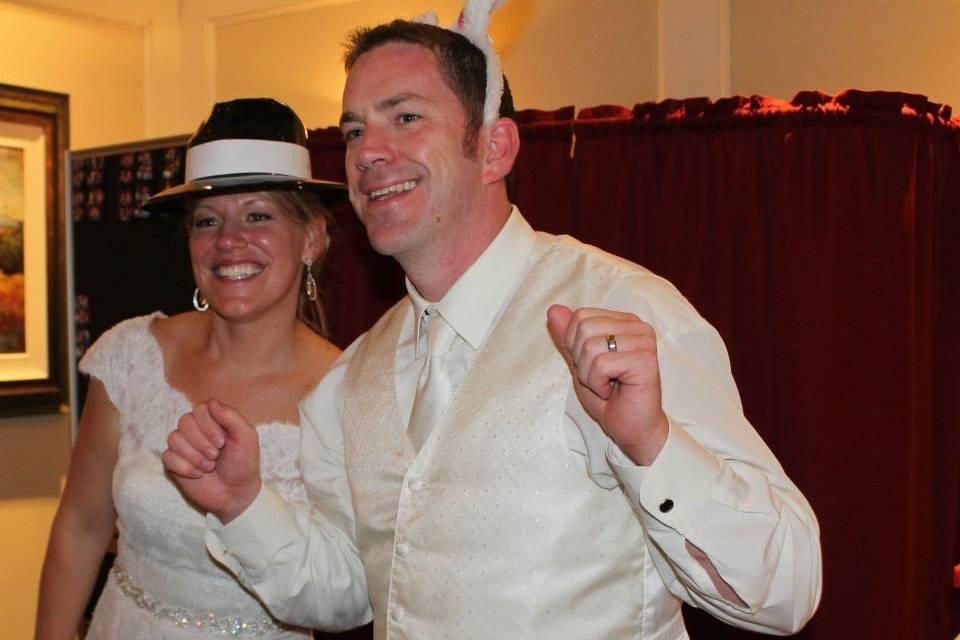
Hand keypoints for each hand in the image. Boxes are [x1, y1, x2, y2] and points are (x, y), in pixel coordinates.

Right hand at [162, 399, 261, 522]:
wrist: (235, 493)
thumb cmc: (243, 464)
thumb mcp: (246, 438)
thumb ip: (231, 417)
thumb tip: (211, 401)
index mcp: (213, 420)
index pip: (200, 409)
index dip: (209, 425)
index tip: (222, 442)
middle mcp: (195, 429)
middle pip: (185, 421)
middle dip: (202, 442)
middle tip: (216, 455)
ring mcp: (183, 446)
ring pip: (174, 438)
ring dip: (195, 456)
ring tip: (209, 466)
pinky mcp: (173, 463)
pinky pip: (168, 457)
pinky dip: (186, 468)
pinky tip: (198, 474)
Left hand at [547, 304, 668, 464]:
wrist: (630, 428)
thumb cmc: (609, 398)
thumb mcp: (580, 363)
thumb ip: (568, 337)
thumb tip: (553, 309)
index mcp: (624, 321)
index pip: (581, 316)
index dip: (574, 345)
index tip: (593, 366)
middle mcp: (637, 326)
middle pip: (584, 327)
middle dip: (581, 360)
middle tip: (600, 378)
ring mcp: (644, 342)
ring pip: (591, 346)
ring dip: (589, 375)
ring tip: (607, 385)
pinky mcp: (645, 360)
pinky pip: (601, 363)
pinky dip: (598, 383)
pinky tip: (613, 391)